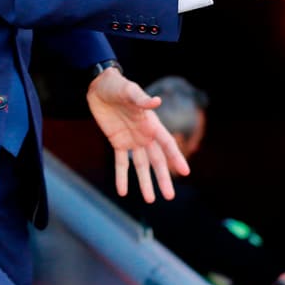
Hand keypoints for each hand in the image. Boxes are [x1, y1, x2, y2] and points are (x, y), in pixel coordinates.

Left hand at [87, 66, 189, 203]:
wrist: (99, 86)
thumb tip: (157, 101)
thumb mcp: (129, 90)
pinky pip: (120, 163)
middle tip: (169, 196)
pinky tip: (123, 191)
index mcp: (151, 124)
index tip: (185, 172)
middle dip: (163, 178)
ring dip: (145, 182)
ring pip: (141, 166)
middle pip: (156, 160)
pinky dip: (121, 177)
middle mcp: (144, 135)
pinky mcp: (117, 142)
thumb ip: (142, 99)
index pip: (167, 144)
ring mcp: (131, 140)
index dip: (176, 158)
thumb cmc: (118, 85)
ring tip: (150, 200)